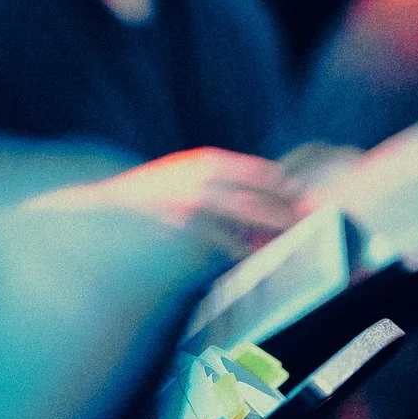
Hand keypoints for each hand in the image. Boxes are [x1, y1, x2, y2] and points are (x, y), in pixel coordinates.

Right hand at [29, 147, 306, 259]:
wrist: (106, 206)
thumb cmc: (150, 192)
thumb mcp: (183, 173)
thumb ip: (218, 181)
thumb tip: (259, 201)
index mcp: (206, 161)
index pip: (261, 172)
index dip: (287, 189)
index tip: (305, 202)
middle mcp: (203, 179)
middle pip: (261, 196)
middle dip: (288, 213)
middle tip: (310, 227)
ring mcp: (194, 205)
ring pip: (247, 221)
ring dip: (272, 234)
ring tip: (290, 244)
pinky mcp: (185, 230)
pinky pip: (222, 243)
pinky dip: (241, 251)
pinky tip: (252, 257)